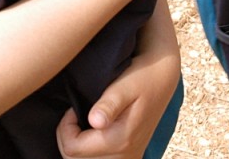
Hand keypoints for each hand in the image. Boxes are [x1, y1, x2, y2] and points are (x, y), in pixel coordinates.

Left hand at [56, 0, 179, 157]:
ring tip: (86, 120)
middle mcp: (126, 157)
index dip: (65, 127)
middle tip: (78, 113)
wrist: (162, 78)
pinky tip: (93, 130)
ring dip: (79, 144)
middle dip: (70, 137)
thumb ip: (109, 104)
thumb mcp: (124, 85)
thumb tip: (95, 121)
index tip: (74, 107)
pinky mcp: (130, 157)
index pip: (72, 149)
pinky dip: (89, 149)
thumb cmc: (141, 77)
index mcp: (121, 140)